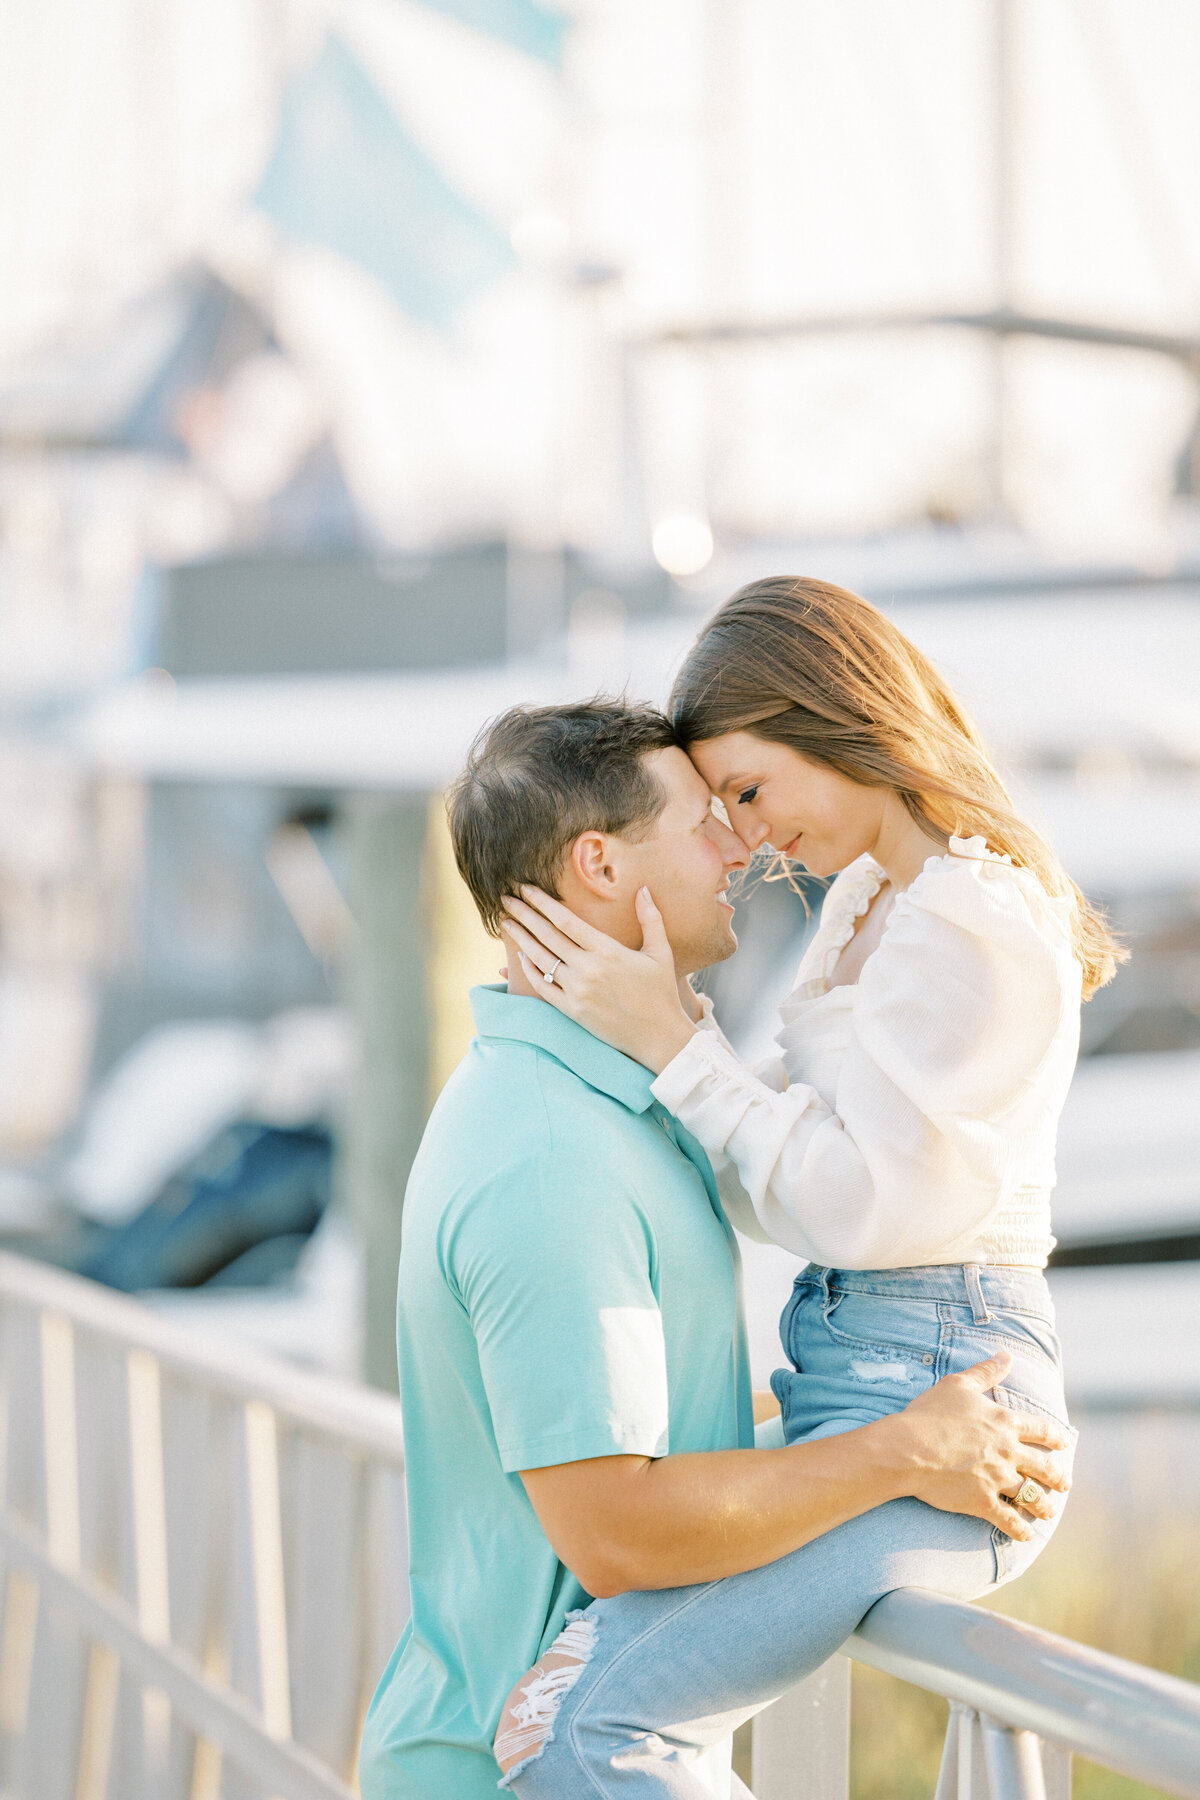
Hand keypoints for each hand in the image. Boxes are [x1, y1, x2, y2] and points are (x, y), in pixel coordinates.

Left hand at [501, 885, 698, 1071]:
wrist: (658, 1036)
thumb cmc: (661, 992)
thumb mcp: (660, 952)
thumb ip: (651, 918)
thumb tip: (644, 889)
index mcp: (608, 951)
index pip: (566, 921)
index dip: (543, 902)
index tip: (526, 888)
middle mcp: (588, 969)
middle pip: (547, 936)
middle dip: (524, 915)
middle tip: (506, 899)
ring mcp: (578, 991)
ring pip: (541, 959)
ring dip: (520, 939)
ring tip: (506, 923)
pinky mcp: (572, 1011)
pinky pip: (543, 987)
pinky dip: (530, 970)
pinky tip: (520, 956)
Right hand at [879, 1351, 1070, 1539]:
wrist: (908, 1448)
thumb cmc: (930, 1414)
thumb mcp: (958, 1385)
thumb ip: (986, 1371)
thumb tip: (1006, 1354)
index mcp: (1004, 1422)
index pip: (1039, 1429)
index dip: (1054, 1437)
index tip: (1063, 1443)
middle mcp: (1008, 1451)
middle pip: (1043, 1466)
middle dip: (1057, 1476)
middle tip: (1065, 1484)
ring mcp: (998, 1479)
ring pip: (1031, 1495)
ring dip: (1044, 1505)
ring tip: (1049, 1512)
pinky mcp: (984, 1502)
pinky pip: (1009, 1520)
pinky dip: (1020, 1530)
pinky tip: (1026, 1535)